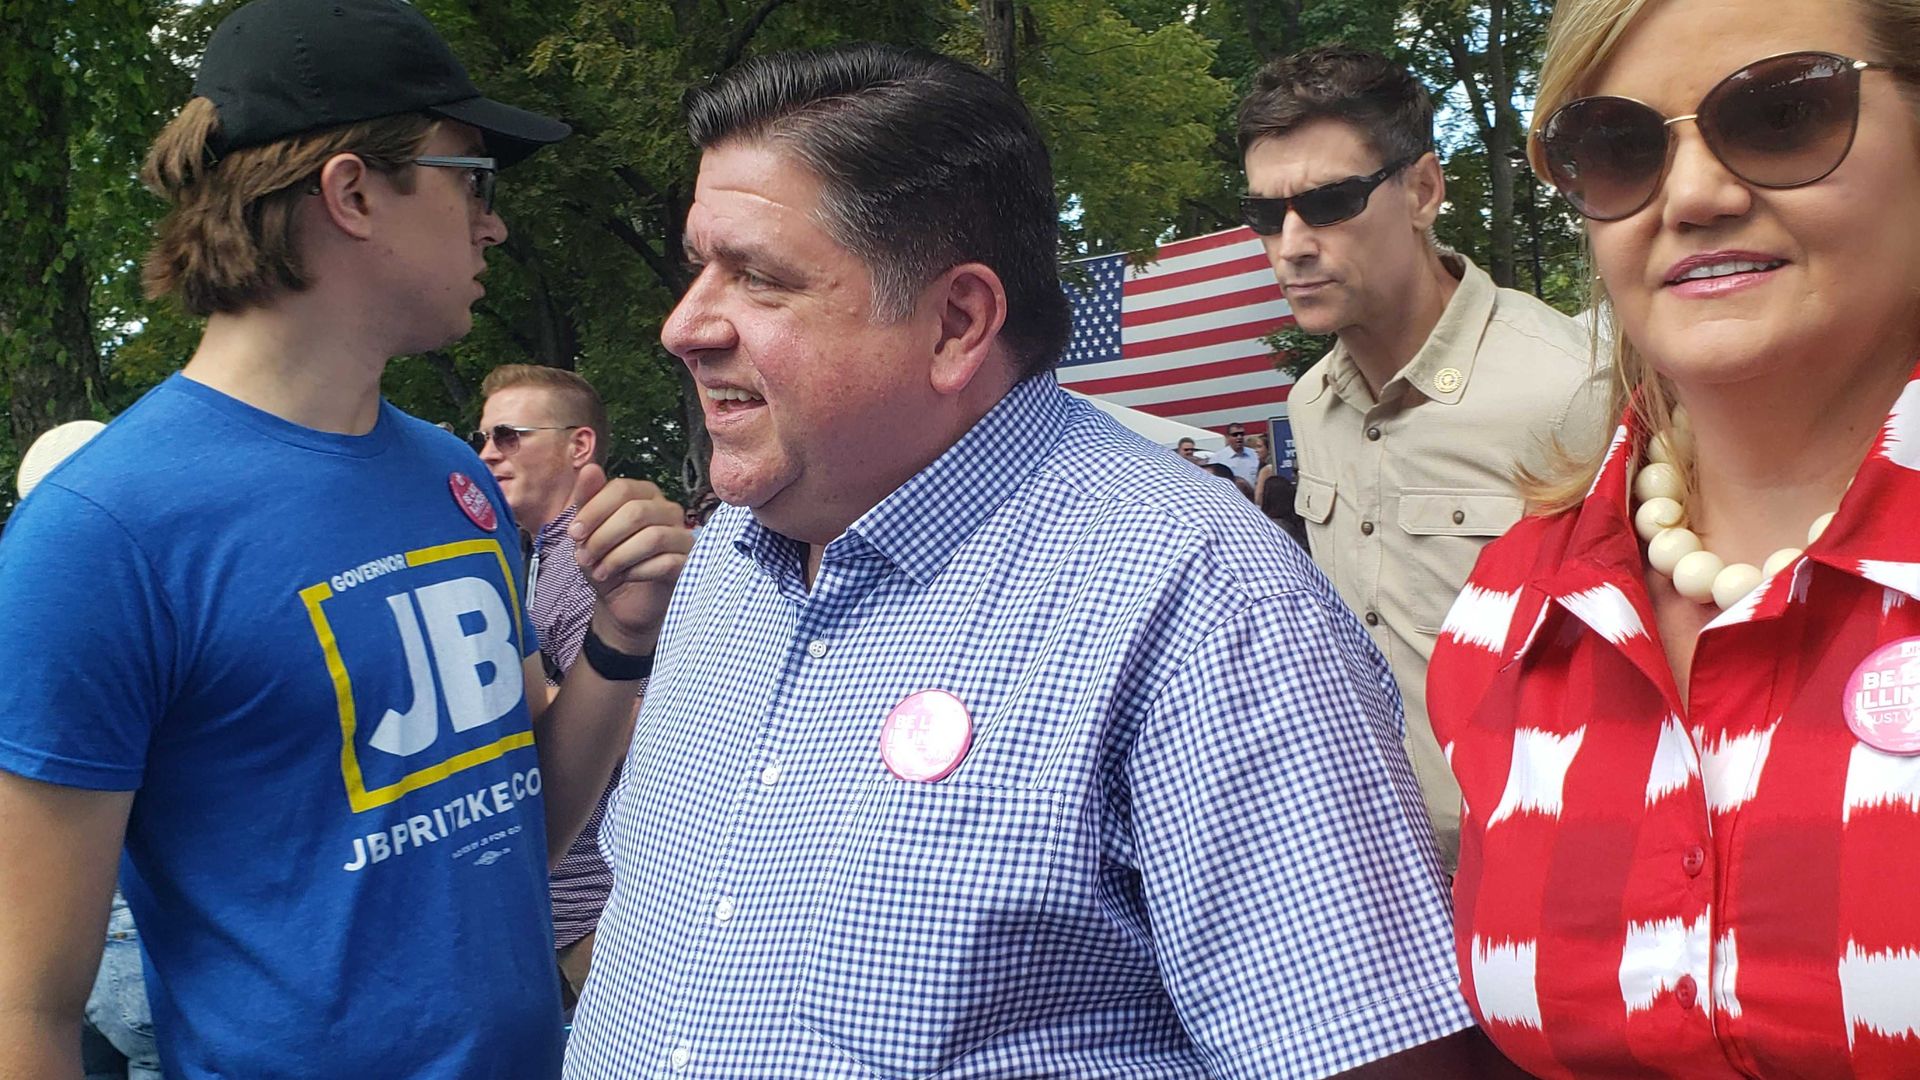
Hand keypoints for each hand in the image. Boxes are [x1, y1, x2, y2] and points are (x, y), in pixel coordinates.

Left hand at [566, 465, 692, 654]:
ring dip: (617, 557)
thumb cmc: (608, 560)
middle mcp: (667, 510)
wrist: (624, 601)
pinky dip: (637, 572)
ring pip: (651, 538)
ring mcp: (682, 536)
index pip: (622, 488)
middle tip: (584, 558)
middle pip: (636, 512)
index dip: (594, 510)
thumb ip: (587, 500)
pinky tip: (625, 578)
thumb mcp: (589, 532)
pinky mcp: (688, 564)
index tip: (574, 534)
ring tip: (600, 572)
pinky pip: (665, 563)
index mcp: (644, 494)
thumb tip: (589, 467)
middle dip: (603, 537)